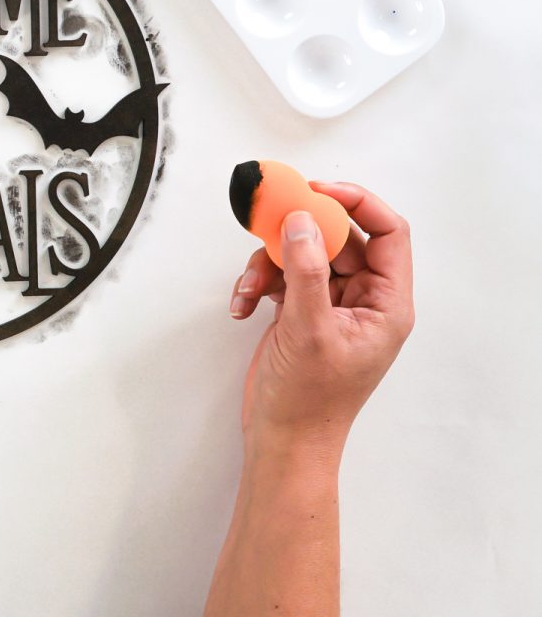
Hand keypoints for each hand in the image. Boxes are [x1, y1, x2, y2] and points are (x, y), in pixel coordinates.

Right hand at [227, 181, 414, 451]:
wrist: (283, 439)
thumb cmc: (310, 400)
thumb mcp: (309, 329)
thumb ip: (306, 271)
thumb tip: (302, 221)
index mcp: (386, 303)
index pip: (387, 233)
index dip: (357, 204)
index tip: (317, 191)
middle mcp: (363, 299)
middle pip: (337, 238)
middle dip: (298, 235)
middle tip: (270, 223)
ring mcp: (330, 304)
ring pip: (302, 254)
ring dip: (269, 264)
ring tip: (249, 288)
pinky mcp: (301, 312)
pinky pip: (281, 277)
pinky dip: (257, 284)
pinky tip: (242, 305)